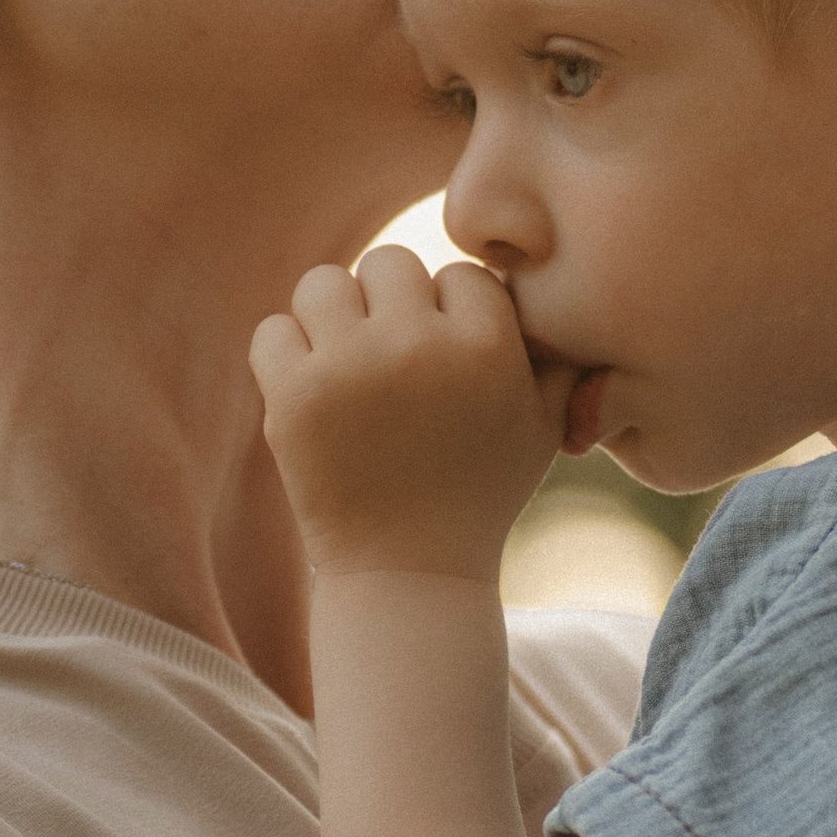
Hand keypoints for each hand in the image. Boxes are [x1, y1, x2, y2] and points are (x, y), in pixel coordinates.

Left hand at [252, 247, 567, 580]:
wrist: (410, 573)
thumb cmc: (480, 495)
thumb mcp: (545, 429)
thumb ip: (563, 360)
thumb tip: (556, 297)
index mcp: (487, 346)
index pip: (459, 273)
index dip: (453, 312)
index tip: (446, 360)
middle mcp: (418, 347)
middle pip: (389, 264)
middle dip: (389, 304)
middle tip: (391, 357)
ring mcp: (350, 369)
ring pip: (324, 284)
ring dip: (333, 318)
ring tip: (347, 364)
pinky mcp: (293, 398)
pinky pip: (273, 331)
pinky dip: (286, 355)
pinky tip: (312, 389)